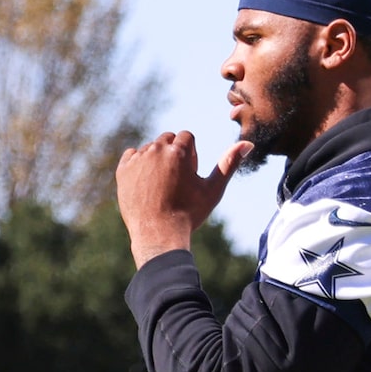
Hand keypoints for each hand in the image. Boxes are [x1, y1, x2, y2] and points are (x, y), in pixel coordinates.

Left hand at [115, 130, 248, 265]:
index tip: (188, 175)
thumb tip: (248, 144)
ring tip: (161, 186)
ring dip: (157, 159)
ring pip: (150, 148)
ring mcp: (137, 160)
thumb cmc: (189, 213)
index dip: (190, 155)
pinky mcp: (123, 170)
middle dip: (174, 153)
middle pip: (167, 139)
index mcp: (178, 150)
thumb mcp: (213, 189)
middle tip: (176, 181)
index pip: (186, 137)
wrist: (158, 234)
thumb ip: (229, 163)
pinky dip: (138, 164)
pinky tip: (147, 183)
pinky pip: (132, 155)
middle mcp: (155, 150)